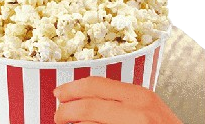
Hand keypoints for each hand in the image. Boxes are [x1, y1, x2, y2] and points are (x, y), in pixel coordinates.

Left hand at [53, 76, 181, 123]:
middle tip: (58, 116)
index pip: (95, 84)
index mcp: (140, 96)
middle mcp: (137, 110)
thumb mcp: (146, 109)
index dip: (72, 88)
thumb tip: (83, 98)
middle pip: (86, 103)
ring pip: (87, 122)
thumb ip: (120, 101)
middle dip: (65, 109)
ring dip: (72, 123)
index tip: (59, 93)